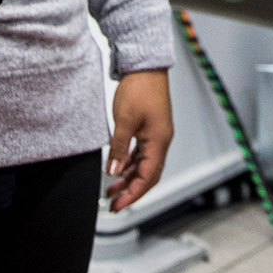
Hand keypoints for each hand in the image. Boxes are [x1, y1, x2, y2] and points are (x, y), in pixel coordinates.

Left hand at [106, 67, 173, 210]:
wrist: (145, 66)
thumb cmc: (140, 88)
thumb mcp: (124, 121)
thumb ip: (119, 149)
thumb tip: (114, 172)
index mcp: (159, 141)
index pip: (148, 178)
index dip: (133, 194)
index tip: (118, 206)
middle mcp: (161, 141)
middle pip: (148, 175)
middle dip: (131, 191)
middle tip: (114, 204)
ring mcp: (156, 135)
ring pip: (144, 165)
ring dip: (129, 178)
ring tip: (111, 189)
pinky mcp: (149, 129)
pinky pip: (141, 154)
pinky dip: (130, 164)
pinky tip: (118, 168)